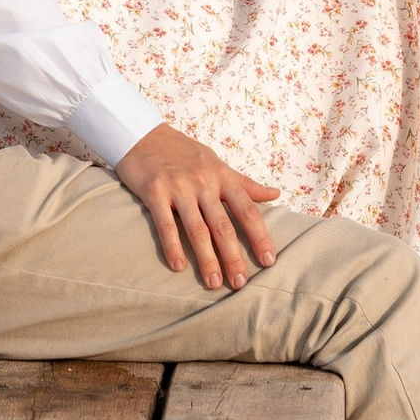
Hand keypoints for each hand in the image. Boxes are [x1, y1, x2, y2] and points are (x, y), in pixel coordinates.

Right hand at [113, 122, 280, 290]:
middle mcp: (203, 182)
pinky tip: (178, 266)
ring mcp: (179, 187)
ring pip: (197, 229)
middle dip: (233, 256)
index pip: (247, 210)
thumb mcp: (217, 164)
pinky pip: (165, 224)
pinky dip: (172, 246)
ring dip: (206, 258)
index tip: (269, 261)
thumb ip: (244, 183)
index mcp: (222, 177)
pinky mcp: (155, 192)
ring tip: (214, 282)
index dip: (260, 236)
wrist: (143, 135)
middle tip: (240, 284)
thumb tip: (275, 194)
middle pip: (222, 225)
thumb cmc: (184, 153)